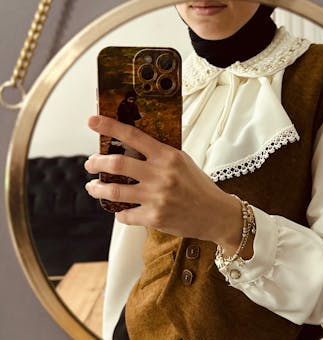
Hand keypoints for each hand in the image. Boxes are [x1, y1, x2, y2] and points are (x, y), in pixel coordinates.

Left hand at [84, 115, 242, 248]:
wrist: (216, 214)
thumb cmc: (199, 187)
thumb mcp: (183, 162)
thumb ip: (159, 155)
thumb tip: (130, 147)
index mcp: (168, 156)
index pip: (133, 136)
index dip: (110, 127)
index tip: (92, 121)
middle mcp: (161, 175)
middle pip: (117, 163)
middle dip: (96, 162)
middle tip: (90, 163)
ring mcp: (156, 197)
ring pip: (114, 190)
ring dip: (97, 188)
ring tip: (93, 186)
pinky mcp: (154, 217)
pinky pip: (125, 215)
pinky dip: (119, 212)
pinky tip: (120, 209)